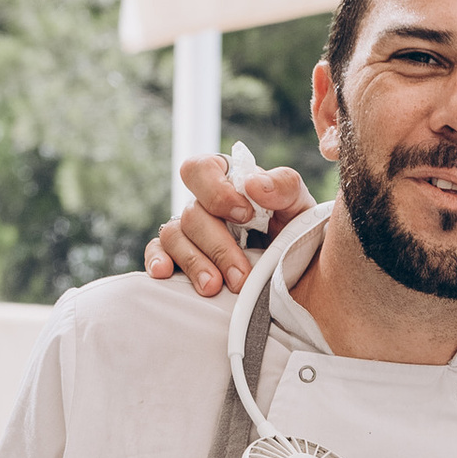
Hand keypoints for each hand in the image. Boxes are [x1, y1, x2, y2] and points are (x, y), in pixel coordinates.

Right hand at [144, 156, 315, 294]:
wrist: (297, 278)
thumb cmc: (295, 234)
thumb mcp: (300, 207)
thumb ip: (285, 187)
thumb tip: (254, 184)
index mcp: (228, 183)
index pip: (201, 169)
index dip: (217, 191)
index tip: (245, 215)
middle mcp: (203, 205)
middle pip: (192, 213)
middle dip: (218, 247)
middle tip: (241, 277)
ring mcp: (188, 232)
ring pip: (173, 236)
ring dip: (194, 263)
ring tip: (214, 288)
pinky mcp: (178, 257)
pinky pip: (156, 252)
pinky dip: (157, 261)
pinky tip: (165, 273)